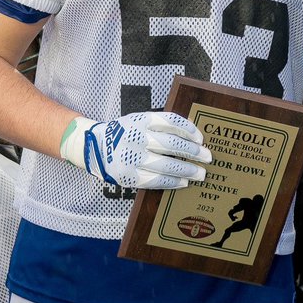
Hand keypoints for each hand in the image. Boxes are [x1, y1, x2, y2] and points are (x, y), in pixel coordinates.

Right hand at [60, 113, 211, 187]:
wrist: (94, 147)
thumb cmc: (125, 133)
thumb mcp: (139, 121)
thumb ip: (161, 126)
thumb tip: (192, 137)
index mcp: (141, 120)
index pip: (171, 122)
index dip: (189, 130)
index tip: (201, 138)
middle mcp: (136, 137)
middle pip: (172, 145)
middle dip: (193, 152)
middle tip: (208, 157)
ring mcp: (131, 158)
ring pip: (166, 165)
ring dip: (187, 170)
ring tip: (200, 174)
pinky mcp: (128, 176)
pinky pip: (155, 180)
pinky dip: (172, 182)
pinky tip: (183, 183)